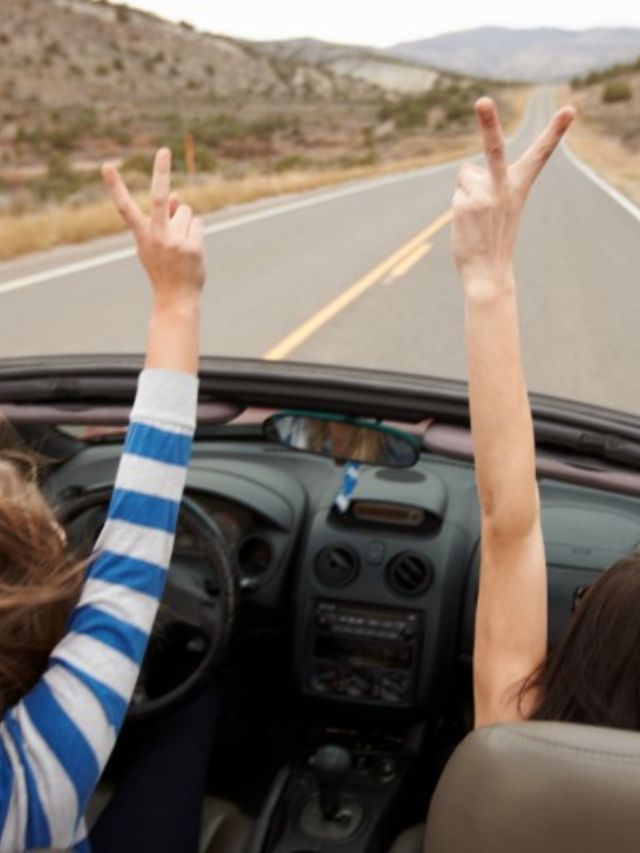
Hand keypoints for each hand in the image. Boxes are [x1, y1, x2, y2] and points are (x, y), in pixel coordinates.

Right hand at [102, 148, 204, 306]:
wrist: (176, 297)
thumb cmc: (162, 267)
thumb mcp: (154, 243)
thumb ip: (163, 219)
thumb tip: (176, 196)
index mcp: (142, 235)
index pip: (125, 207)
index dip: (115, 187)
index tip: (106, 166)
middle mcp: (157, 236)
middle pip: (160, 198)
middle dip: (161, 172)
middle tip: (164, 150)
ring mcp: (176, 241)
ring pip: (185, 211)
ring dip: (185, 222)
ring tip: (181, 244)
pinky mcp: (193, 246)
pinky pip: (197, 223)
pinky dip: (195, 232)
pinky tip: (191, 250)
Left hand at [452, 98, 574, 294]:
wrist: (489, 272)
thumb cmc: (494, 237)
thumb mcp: (499, 205)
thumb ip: (489, 182)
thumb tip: (468, 170)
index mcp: (520, 186)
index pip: (540, 154)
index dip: (555, 131)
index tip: (570, 110)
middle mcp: (504, 187)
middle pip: (495, 148)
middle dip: (488, 122)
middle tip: (482, 100)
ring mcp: (484, 195)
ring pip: (467, 174)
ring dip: (467, 190)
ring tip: (477, 216)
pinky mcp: (466, 204)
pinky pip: (457, 191)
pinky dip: (458, 205)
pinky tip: (468, 223)